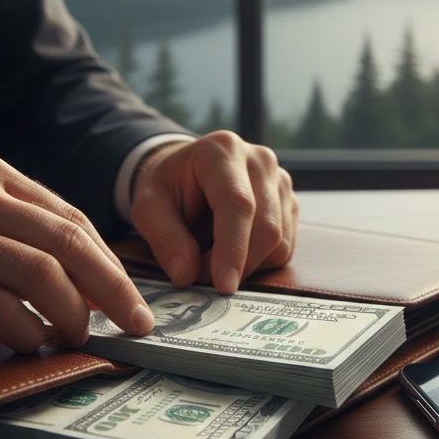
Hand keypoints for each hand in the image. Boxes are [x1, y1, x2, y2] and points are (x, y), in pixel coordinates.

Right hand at [0, 152, 155, 351]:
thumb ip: (17, 226)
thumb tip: (88, 273)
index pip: (71, 219)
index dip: (111, 264)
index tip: (133, 299)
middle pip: (67, 244)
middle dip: (112, 290)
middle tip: (135, 325)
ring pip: (40, 276)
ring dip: (71, 316)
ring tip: (76, 337)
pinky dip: (26, 333)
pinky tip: (30, 343)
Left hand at [129, 131, 297, 293]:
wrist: (187, 173)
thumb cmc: (168, 187)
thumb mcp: (148, 207)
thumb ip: (164, 238)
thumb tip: (186, 276)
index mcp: (222, 151)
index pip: (238, 204)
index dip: (233, 248)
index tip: (224, 286)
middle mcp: (261, 161)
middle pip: (267, 228)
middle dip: (237, 264)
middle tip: (201, 277)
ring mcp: (281, 182)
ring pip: (280, 243)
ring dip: (246, 265)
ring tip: (211, 256)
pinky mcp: (290, 204)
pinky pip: (284, 248)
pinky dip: (258, 262)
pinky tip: (232, 250)